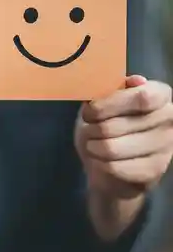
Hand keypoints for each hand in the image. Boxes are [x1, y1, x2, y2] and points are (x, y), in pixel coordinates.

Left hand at [75, 75, 172, 199]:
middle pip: (117, 125)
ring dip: (93, 146)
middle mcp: (170, 118)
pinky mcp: (154, 170)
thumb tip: (136, 81)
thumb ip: (113, 87)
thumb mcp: (105, 99)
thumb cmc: (107, 121)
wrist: (112, 159)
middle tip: (88, 128)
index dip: (108, 104)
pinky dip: (98, 162)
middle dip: (92, 128)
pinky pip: (114, 166)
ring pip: (112, 147)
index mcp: (160, 94)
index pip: (141, 97)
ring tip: (92, 143)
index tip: (89, 111)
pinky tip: (100, 158)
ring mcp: (165, 146)